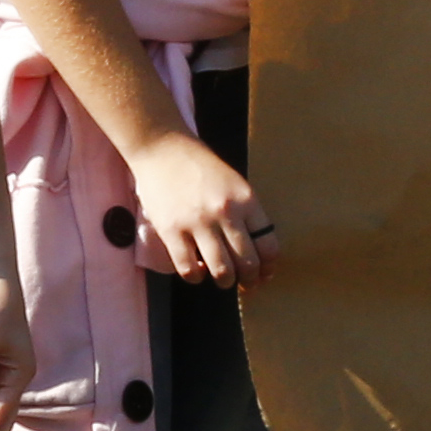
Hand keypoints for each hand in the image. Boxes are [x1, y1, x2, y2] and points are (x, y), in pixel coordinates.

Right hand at [123, 130, 273, 287]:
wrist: (162, 147)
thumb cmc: (200, 165)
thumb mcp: (234, 183)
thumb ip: (246, 213)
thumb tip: (256, 251)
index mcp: (246, 199)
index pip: (268, 245)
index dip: (268, 266)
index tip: (264, 273)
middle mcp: (225, 212)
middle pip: (247, 262)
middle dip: (250, 280)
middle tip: (245, 283)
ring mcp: (197, 223)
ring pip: (221, 271)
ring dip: (225, 282)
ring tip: (223, 279)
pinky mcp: (171, 231)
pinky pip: (188, 269)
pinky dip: (196, 277)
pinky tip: (197, 271)